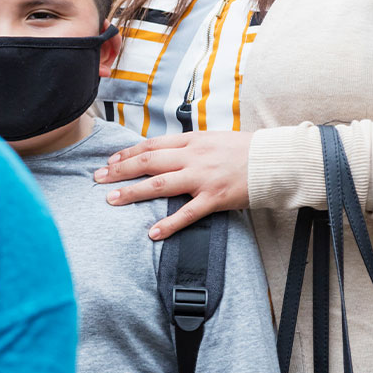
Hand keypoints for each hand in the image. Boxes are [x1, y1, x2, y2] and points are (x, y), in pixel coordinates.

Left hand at [96, 131, 254, 239]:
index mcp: (191, 141)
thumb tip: (164, 152)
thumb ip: (188, 146)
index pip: (150, 145)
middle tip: (97, 178)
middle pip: (147, 162)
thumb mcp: (212, 139)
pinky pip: (188, 213)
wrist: (274, 160)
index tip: (109, 161)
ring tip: (112, 200)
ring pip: (159, 184)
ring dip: (133, 192)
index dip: (127, 153)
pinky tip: (153, 233)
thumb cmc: (244, 150)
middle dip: (119, 170)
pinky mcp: (215, 198)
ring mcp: (203, 177)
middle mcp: (193, 157)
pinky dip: (169, 223)